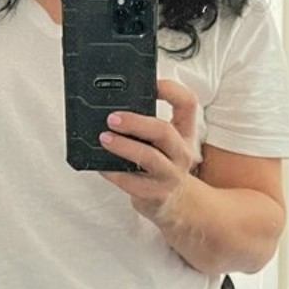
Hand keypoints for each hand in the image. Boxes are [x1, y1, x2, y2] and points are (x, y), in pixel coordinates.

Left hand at [98, 78, 200, 222]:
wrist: (175, 205)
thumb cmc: (162, 166)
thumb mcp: (165, 144)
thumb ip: (147, 127)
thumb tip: (113, 110)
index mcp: (184, 133)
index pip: (188, 104)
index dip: (171, 89)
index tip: (151, 83)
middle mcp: (181, 152)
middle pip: (164, 130)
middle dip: (136, 122)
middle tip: (112, 118)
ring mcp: (170, 175)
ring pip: (148, 157)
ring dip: (123, 146)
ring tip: (103, 138)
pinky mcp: (155, 194)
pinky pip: (130, 181)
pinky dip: (112, 171)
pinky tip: (101, 164)